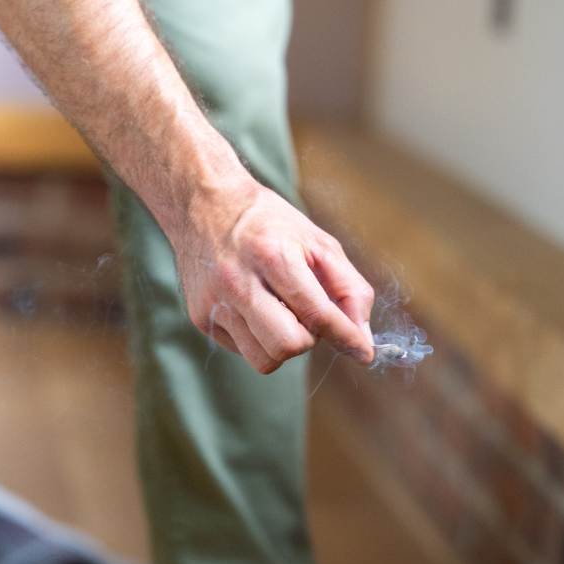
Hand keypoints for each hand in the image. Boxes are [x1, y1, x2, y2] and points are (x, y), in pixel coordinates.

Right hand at [175, 179, 374, 373]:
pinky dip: (259, 339)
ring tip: (280, 313)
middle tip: (306, 315)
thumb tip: (363, 341)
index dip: (345, 336)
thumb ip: (348, 290)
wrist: (203, 203)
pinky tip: (254, 309)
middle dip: (308, 339)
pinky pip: (243, 352)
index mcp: (272, 254)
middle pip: (288, 345)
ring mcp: (214, 303)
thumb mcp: (317, 242)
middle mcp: (238, 281)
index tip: (363, 352)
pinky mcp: (200, 318)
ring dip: (283, 344)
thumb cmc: (268, 223)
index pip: (317, 313)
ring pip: (264, 359)